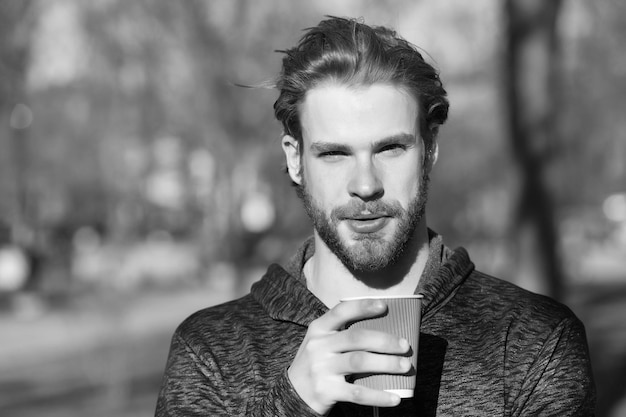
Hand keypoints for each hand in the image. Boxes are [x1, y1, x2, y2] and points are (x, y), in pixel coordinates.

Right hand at [287, 299, 410, 414]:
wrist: (293, 393)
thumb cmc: (317, 362)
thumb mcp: (321, 342)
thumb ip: (342, 334)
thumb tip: (385, 330)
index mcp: (318, 329)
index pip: (341, 311)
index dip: (362, 307)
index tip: (384, 306)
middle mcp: (318, 346)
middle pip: (356, 338)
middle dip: (384, 340)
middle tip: (405, 345)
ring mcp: (321, 369)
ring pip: (359, 362)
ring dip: (386, 364)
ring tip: (405, 366)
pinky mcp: (326, 391)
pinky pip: (357, 392)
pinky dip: (379, 395)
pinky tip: (395, 397)